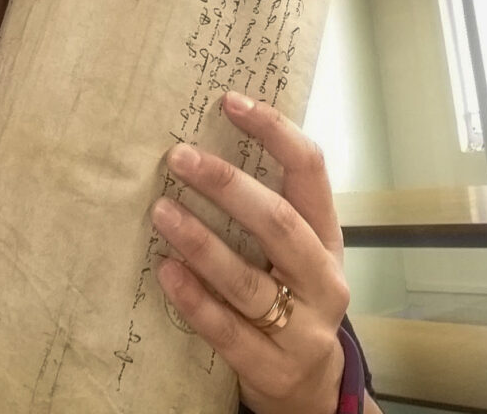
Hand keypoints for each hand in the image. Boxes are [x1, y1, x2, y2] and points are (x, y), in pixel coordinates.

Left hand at [151, 91, 349, 413]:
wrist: (308, 388)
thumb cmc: (287, 298)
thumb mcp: (289, 254)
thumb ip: (260, 209)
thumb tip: (200, 142)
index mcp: (326, 238)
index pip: (310, 172)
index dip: (275, 132)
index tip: (231, 100)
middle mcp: (322, 280)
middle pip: (278, 223)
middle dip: (228, 185)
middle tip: (179, 157)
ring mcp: (302, 329)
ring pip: (248, 280)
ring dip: (201, 241)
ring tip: (160, 211)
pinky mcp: (271, 367)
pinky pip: (227, 329)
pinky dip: (193, 298)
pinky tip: (165, 270)